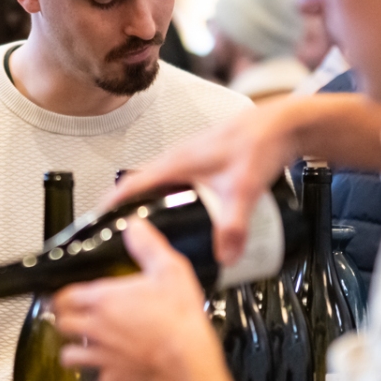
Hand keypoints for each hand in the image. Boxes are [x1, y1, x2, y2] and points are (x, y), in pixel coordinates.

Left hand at [52, 220, 217, 380]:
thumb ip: (148, 246)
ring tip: (84, 347)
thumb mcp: (170, 270)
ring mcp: (100, 358)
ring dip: (73, 351)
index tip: (65, 295)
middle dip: (64, 319)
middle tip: (71, 317)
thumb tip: (136, 227)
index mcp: (103, 300)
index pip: (63, 295)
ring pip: (68, 356)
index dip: (62, 294)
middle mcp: (95, 329)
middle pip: (61, 323)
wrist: (188, 365)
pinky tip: (109, 377)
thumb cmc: (179, 322)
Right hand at [109, 94, 380, 264]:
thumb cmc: (260, 142)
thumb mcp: (244, 189)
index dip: (109, 206)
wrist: (283, 124)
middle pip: (141, 188)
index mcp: (176, 162)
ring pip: (159, 186)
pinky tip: (185, 218)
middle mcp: (178, 158)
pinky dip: (171, 200)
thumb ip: (234, 226)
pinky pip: (176, 185)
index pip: (129, 185)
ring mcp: (190, 159)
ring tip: (152, 234)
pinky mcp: (204, 163)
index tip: (96, 225)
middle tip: (124, 239)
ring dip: (151, 207)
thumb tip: (225, 256)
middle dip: (129, 213)